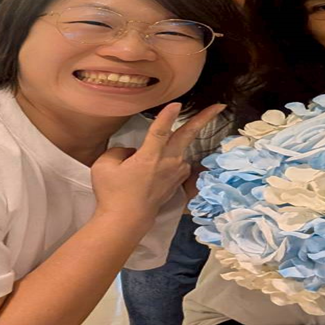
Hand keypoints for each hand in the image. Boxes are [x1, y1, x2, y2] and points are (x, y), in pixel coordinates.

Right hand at [90, 103, 225, 229]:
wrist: (127, 220)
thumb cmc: (113, 193)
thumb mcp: (105, 166)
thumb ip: (119, 150)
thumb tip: (132, 151)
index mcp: (150, 157)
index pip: (160, 131)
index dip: (168, 116)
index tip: (177, 103)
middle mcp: (168, 162)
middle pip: (188, 135)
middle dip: (205, 118)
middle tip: (220, 105)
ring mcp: (176, 172)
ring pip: (181, 148)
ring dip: (183, 137)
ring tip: (180, 133)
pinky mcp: (178, 180)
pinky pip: (178, 161)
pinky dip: (173, 157)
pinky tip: (160, 165)